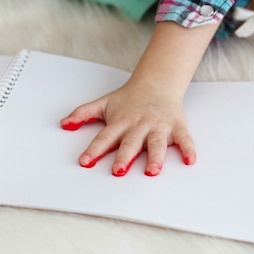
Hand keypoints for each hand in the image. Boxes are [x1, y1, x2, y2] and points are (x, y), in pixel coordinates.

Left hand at [60, 80, 195, 175]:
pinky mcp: (176, 126)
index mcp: (121, 122)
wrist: (156, 82)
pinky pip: (184, 138)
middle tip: (118, 171)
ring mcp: (158, 126)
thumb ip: (83, 114)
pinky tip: (190, 160)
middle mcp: (139, 126)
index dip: (94, 150)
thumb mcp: (104, 103)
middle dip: (124, 157)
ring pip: (156, 143)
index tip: (85, 162)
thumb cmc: (129, 99)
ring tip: (152, 171)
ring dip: (155, 157)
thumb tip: (63, 123)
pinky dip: (188, 149)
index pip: (105, 138)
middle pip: (130, 143)